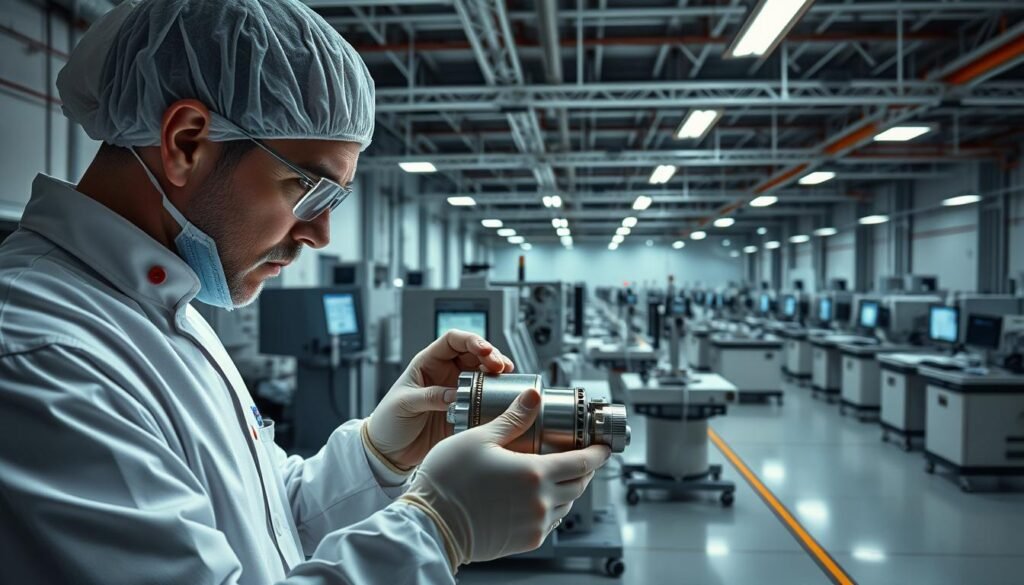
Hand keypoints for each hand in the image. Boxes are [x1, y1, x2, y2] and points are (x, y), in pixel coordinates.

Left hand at [366, 330, 514, 468]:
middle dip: (490, 355)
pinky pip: (483, 399)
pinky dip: (494, 396)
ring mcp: (456, 391)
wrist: (389, 451)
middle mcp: (445, 373)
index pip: (453, 341)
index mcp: (428, 363)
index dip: (471, 340)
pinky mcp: (464, 411)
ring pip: (482, 374)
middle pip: (474, 354)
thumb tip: (455, 394)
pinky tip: (501, 397)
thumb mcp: (405, 404)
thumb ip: (430, 397)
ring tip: (505, 377)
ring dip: (496, 373)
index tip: (484, 350)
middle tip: (500, 366)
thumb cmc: (388, 421)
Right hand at [399, 389, 609, 567]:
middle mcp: (541, 502)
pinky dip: (553, 507)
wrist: (430, 526)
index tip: (604, 446)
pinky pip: (551, 522)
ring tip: (557, 473)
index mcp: (535, 474)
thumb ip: (512, 419)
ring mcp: (535, 525)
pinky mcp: (525, 542)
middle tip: (581, 455)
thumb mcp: (479, 439)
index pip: (583, 463)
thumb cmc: (447, 482)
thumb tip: (533, 396)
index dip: (598, 453)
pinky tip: (538, 496)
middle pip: (580, 484)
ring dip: (568, 487)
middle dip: (585, 468)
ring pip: (567, 504)